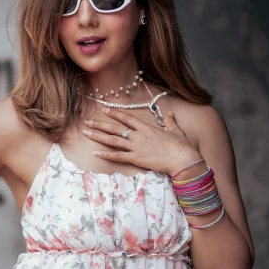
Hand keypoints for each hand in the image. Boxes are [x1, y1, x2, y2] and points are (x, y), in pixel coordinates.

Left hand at [82, 107, 201, 176]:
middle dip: (100, 124)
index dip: (115, 114)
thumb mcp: (177, 131)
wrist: (183, 159)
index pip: (127, 118)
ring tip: (86, 133)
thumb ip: (170, 122)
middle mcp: (139, 136)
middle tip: (87, 122)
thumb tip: (170, 114)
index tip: (104, 110)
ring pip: (113, 140)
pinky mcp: (136, 159)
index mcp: (147, 128)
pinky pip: (118, 156)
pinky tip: (96, 152)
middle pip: (115, 128)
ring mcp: (136, 147)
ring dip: (98, 136)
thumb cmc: (181, 146)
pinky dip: (106, 155)